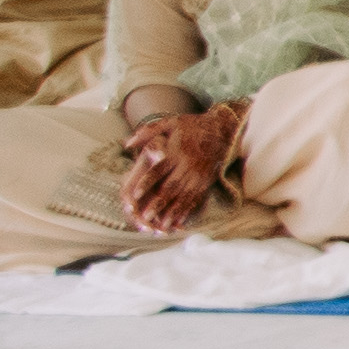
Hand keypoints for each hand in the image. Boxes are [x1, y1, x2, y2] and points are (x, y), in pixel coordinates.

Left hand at [117, 104, 244, 236]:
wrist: (221, 128)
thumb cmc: (192, 125)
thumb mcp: (170, 123)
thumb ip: (148, 132)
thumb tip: (126, 144)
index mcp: (176, 152)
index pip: (158, 170)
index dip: (146, 182)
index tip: (135, 195)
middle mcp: (188, 165)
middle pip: (171, 187)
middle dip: (158, 204)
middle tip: (145, 217)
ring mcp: (199, 174)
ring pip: (184, 196)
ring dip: (172, 212)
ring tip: (162, 226)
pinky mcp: (207, 180)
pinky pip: (197, 198)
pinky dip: (188, 211)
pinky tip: (179, 221)